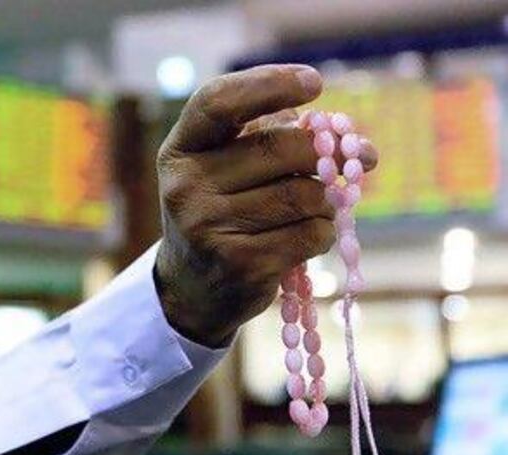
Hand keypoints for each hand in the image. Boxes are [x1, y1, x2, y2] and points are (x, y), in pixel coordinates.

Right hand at [154, 64, 377, 346]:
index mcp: (179, 151)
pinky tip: (311, 235)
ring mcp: (209, 228)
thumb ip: (269, 138)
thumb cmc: (221, 212)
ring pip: (304, 195)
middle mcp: (186, 187)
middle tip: (358, 156)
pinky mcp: (241, 265)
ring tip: (320, 206)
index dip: (268, 84)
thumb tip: (350, 143)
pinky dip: (325, 231)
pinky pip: (311, 234)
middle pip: (278, 148)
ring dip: (328, 199)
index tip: (314, 83)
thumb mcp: (222, 169)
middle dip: (327, 151)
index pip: (217, 102)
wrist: (193, 287)